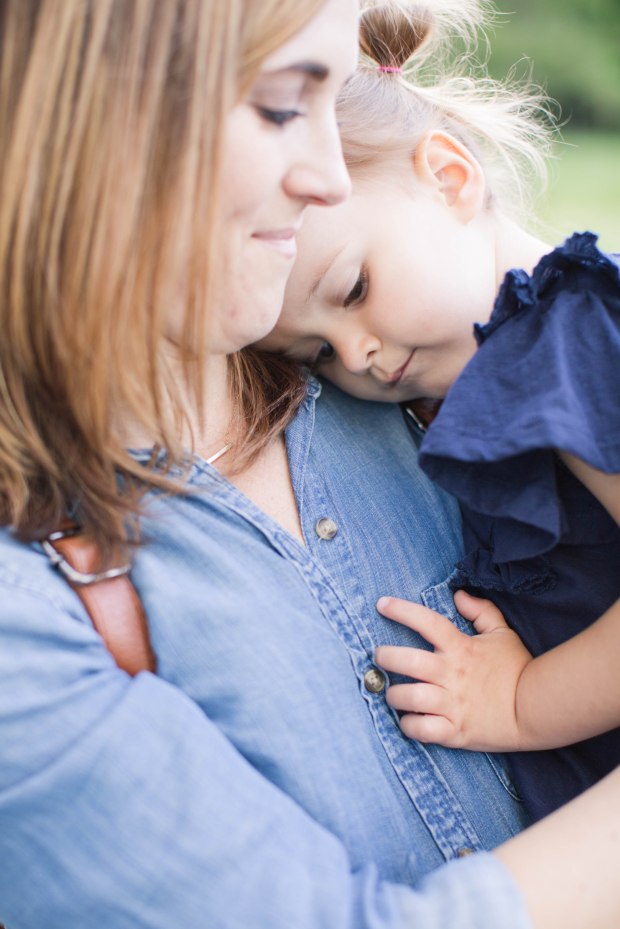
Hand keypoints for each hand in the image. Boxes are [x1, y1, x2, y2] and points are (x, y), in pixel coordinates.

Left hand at [374, 590, 532, 751]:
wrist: (537, 709)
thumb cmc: (517, 669)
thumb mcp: (502, 633)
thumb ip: (481, 611)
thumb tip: (459, 595)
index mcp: (461, 648)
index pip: (427, 622)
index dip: (402, 611)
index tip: (382, 604)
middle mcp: (451, 674)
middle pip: (407, 661)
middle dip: (386, 657)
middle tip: (380, 657)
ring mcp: (452, 704)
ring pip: (409, 697)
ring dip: (394, 696)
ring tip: (393, 694)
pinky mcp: (455, 731)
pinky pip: (422, 729)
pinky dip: (410, 726)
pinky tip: (409, 720)